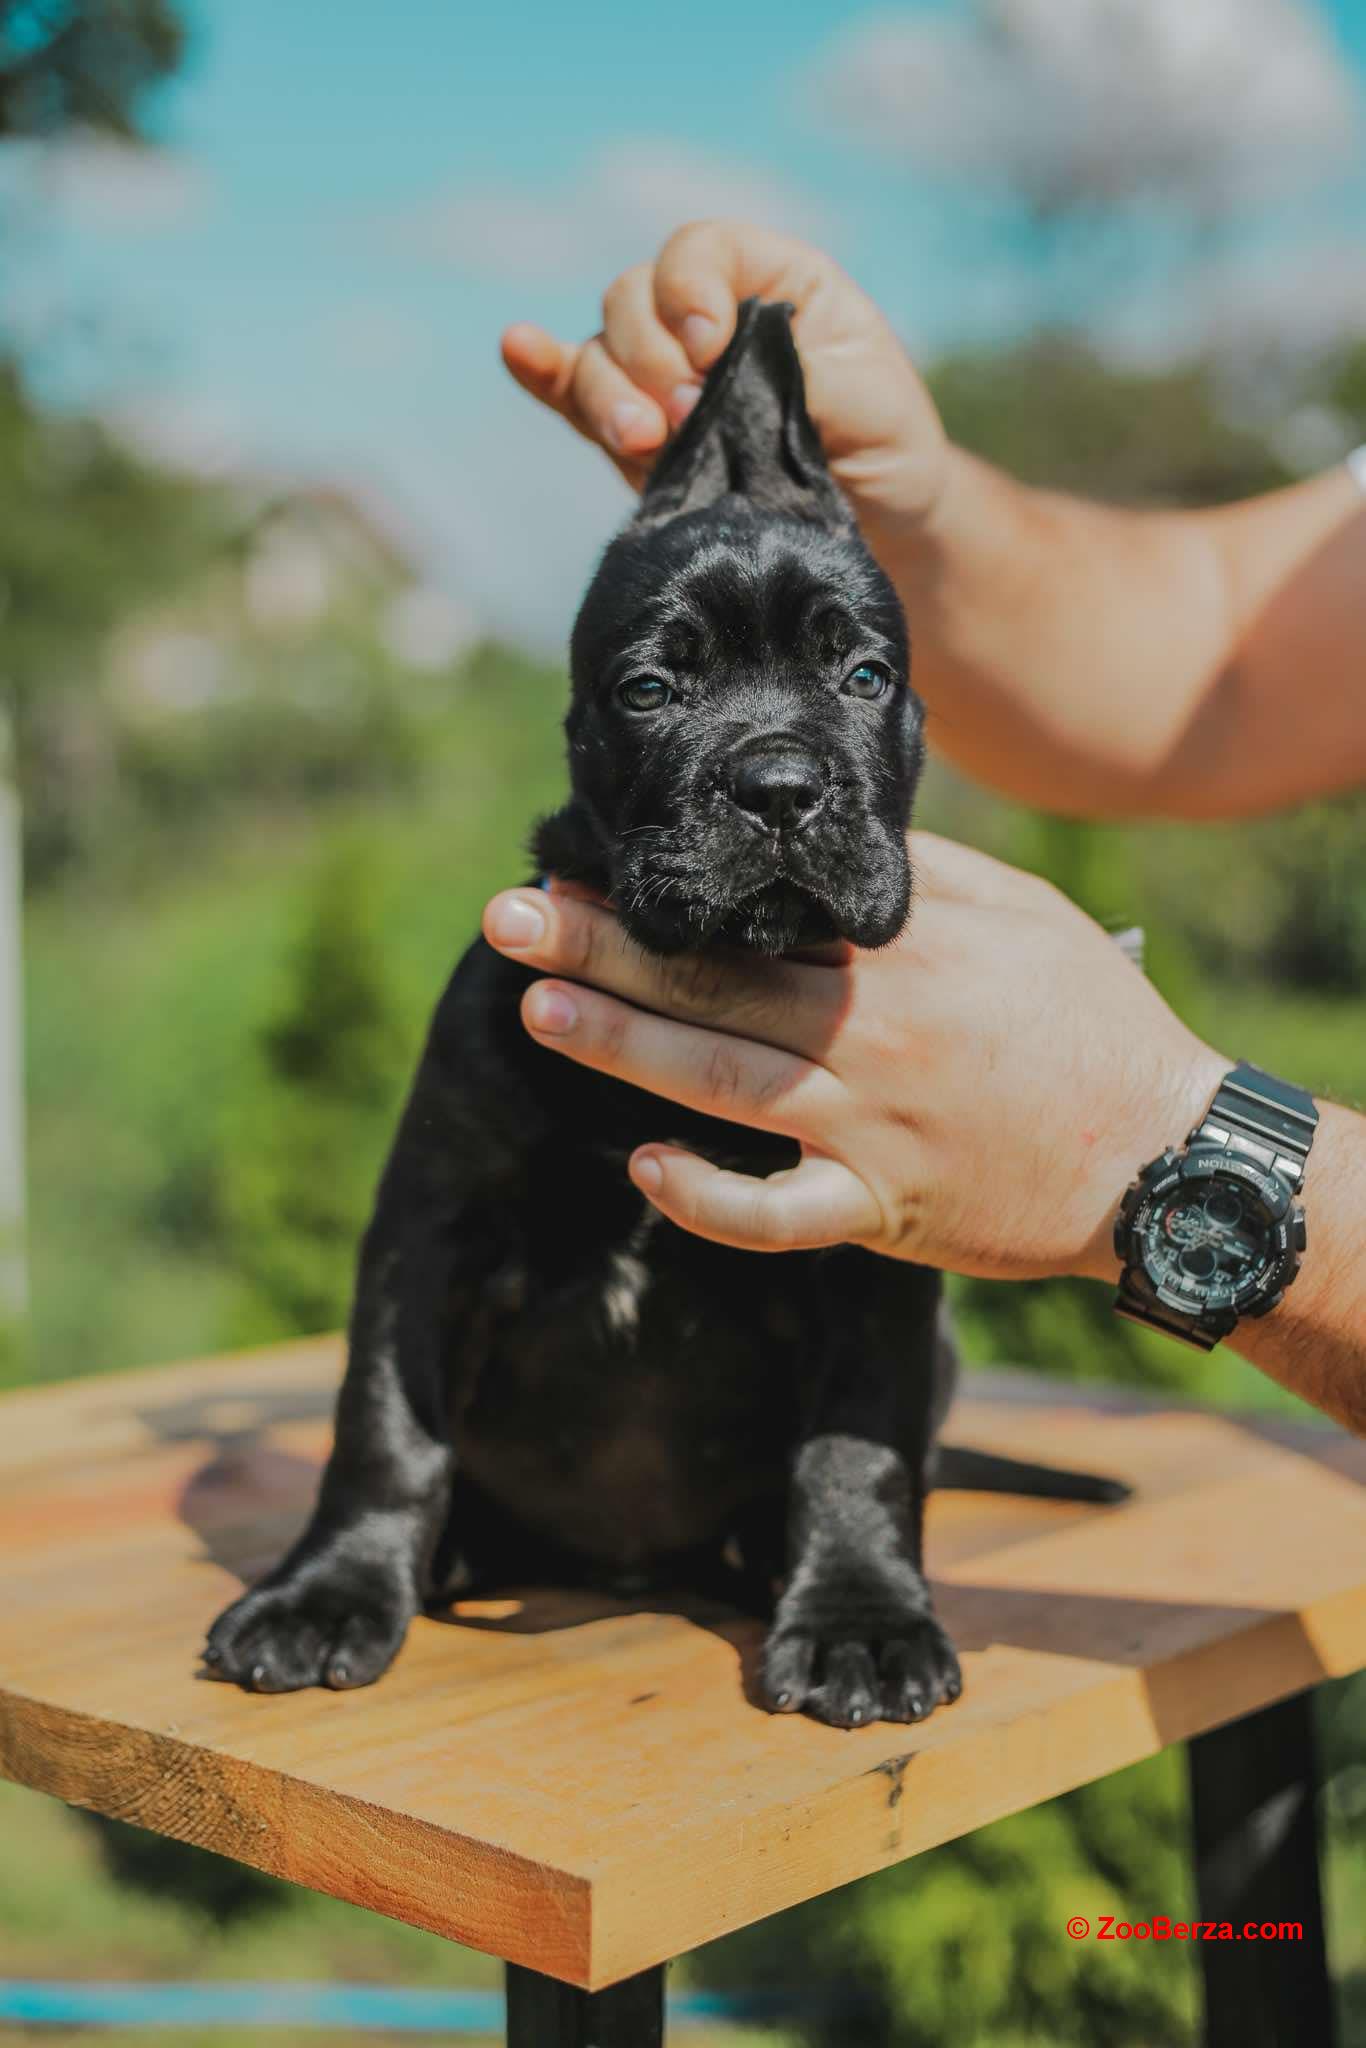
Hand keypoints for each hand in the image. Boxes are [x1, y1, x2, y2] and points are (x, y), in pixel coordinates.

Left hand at [482, 836, 1228, 1281]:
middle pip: (714, 985)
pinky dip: (709, 1197)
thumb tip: (827, 835)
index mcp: (900, 953)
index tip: (576, 862)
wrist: (1162, 1152)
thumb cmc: (1092, 1020)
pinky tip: (644, 1168)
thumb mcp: (1021, 911)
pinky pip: (778, 1212)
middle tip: (508, 918)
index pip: (753, 911)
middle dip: (601, 949)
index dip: (658, 894)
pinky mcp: (883, 1208)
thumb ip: (922, 872)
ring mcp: (871, 1126)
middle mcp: (872, 1033)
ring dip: (624, 1047)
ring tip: (539, 1011)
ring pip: (723, 1083)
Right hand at [500, 218, 948, 542]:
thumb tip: (717, 374)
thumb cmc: (887, 449)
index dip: (689, 289)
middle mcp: (705, 317)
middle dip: (646, 356)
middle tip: (683, 418)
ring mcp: (662, 376)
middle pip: (632, 299)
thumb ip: (797, 376)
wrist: (877, 529)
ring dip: (604, 393)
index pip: (701, 251)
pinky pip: (572, 397)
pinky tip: (518, 352)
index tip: (709, 348)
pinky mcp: (637, 437)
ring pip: (598, 355)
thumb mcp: (870, 403)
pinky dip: (543, 376)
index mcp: (770, 282)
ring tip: (643, 441)